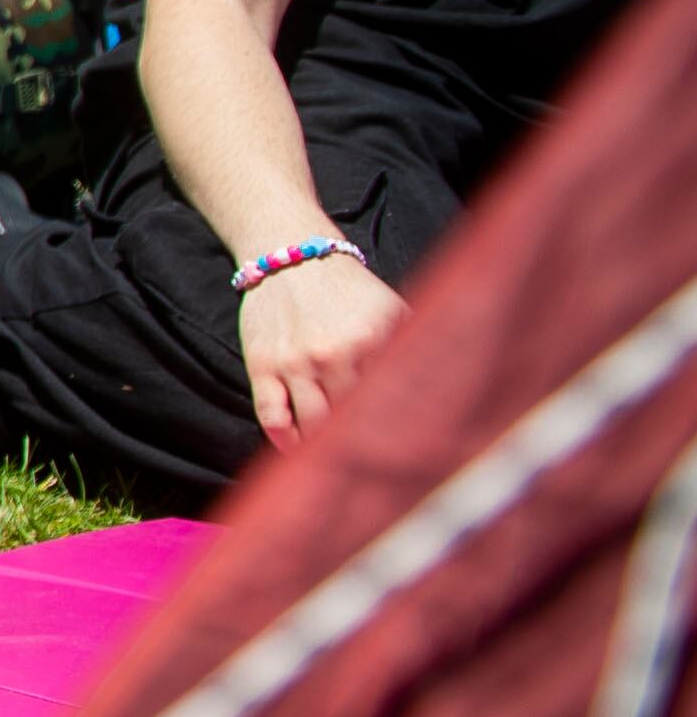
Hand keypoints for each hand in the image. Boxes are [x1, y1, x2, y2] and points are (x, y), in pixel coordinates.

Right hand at [239, 252, 404, 447]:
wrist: (291, 257)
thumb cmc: (349, 290)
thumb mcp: (393, 310)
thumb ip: (418, 344)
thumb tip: (453, 386)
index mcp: (372, 342)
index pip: (390, 402)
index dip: (400, 431)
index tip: (406, 449)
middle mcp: (332, 355)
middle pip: (351, 420)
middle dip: (363, 442)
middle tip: (374, 459)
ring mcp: (294, 362)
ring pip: (312, 425)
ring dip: (325, 446)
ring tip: (338, 456)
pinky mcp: (262, 365)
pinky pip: (271, 415)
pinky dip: (284, 439)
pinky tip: (296, 448)